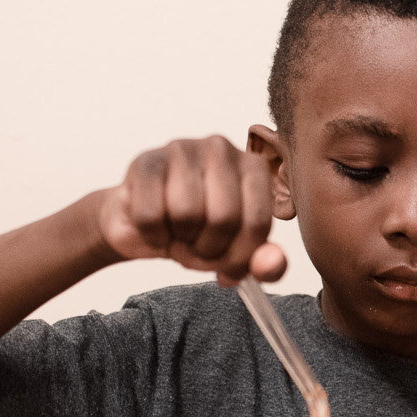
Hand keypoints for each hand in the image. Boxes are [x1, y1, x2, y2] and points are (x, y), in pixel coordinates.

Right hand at [95, 136, 287, 285]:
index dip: (241, 257)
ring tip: (178, 235)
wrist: (145, 220)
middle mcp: (222, 149)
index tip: (227, 267)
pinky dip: (153, 236)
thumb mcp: (237, 252)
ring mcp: (182, 149)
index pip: (258, 222)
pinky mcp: (146, 161)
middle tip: (198, 248)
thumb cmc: (198, 231)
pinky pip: (151, 215)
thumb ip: (266, 266)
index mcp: (254, 168)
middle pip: (223, 218)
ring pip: (186, 214)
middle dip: (208, 249)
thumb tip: (271, 265)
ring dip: (179, 241)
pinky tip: (156, 228)